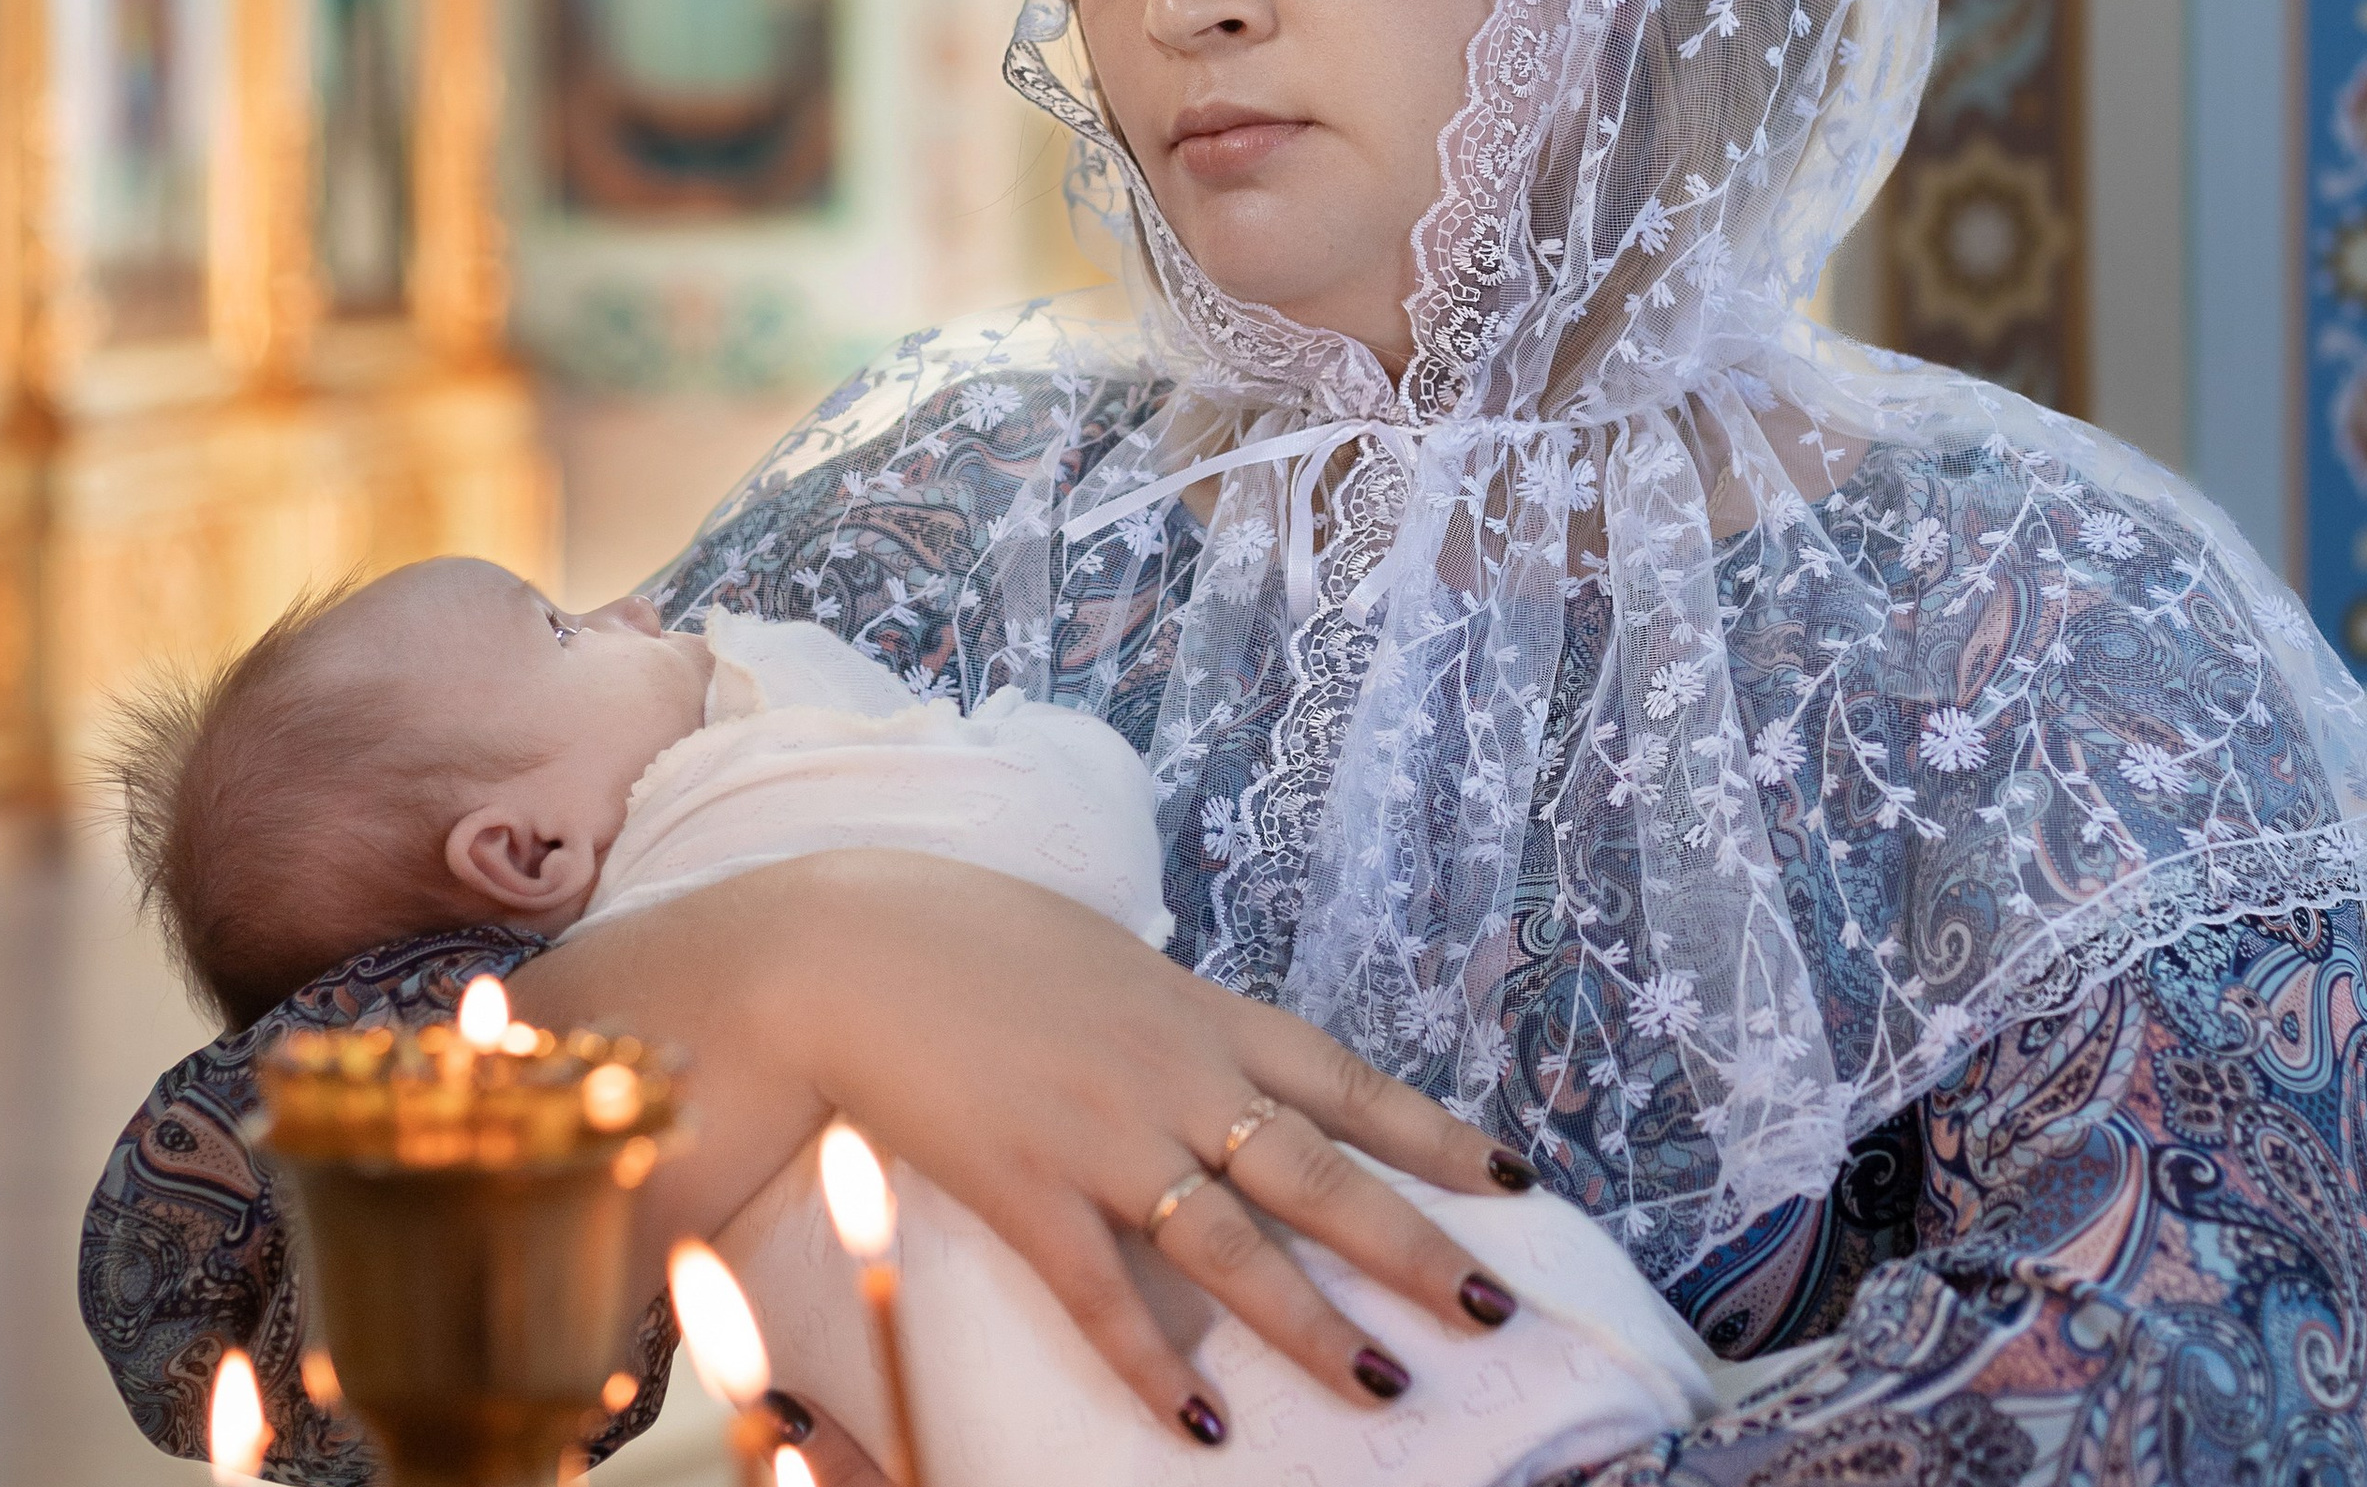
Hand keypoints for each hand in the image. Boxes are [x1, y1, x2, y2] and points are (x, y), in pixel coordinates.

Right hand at [513, 849, 1532, 1441]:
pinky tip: (1200, 1428)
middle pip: (1318, 1173)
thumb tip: (1220, 1059)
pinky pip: (1103, 1296)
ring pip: (1234, 1247)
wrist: (853, 943)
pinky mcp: (1024, 1186)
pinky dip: (1153, 1368)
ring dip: (1312, 1325)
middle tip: (1495, 1310)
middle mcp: (1176, 1073)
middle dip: (1414, 1247)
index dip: (1433, 1134)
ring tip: (1385, 1387)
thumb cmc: (976, 939)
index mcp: (1200, 1012)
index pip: (1346, 1080)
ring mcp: (1103, 1133)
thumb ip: (1171, 1017)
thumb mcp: (1104, 959)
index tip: (1513, 1179)